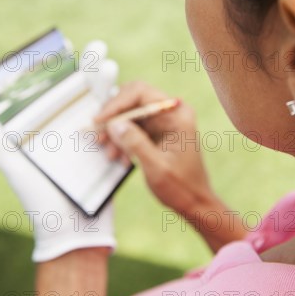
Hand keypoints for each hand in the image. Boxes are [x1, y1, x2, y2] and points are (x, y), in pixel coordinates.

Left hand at [0, 41, 117, 262]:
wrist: (74, 234)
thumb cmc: (41, 202)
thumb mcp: (17, 170)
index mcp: (50, 133)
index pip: (56, 94)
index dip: (61, 70)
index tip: (64, 47)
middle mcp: (72, 133)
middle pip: (84, 94)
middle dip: (92, 70)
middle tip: (98, 49)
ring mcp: (95, 142)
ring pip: (106, 107)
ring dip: (110, 86)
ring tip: (111, 67)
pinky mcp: (113, 153)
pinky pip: (121, 130)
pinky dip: (124, 112)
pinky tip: (127, 96)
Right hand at [95, 81, 214, 216]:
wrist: (194, 202)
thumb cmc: (182, 186)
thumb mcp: (156, 166)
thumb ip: (135, 143)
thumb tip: (114, 124)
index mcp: (177, 115)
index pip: (141, 93)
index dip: (117, 104)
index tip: (100, 120)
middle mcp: (171, 112)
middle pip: (133, 99)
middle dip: (114, 117)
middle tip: (100, 135)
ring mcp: (163, 121)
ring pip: (130, 113)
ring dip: (116, 131)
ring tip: (111, 152)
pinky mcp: (156, 131)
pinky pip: (132, 126)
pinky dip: (122, 140)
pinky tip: (120, 157)